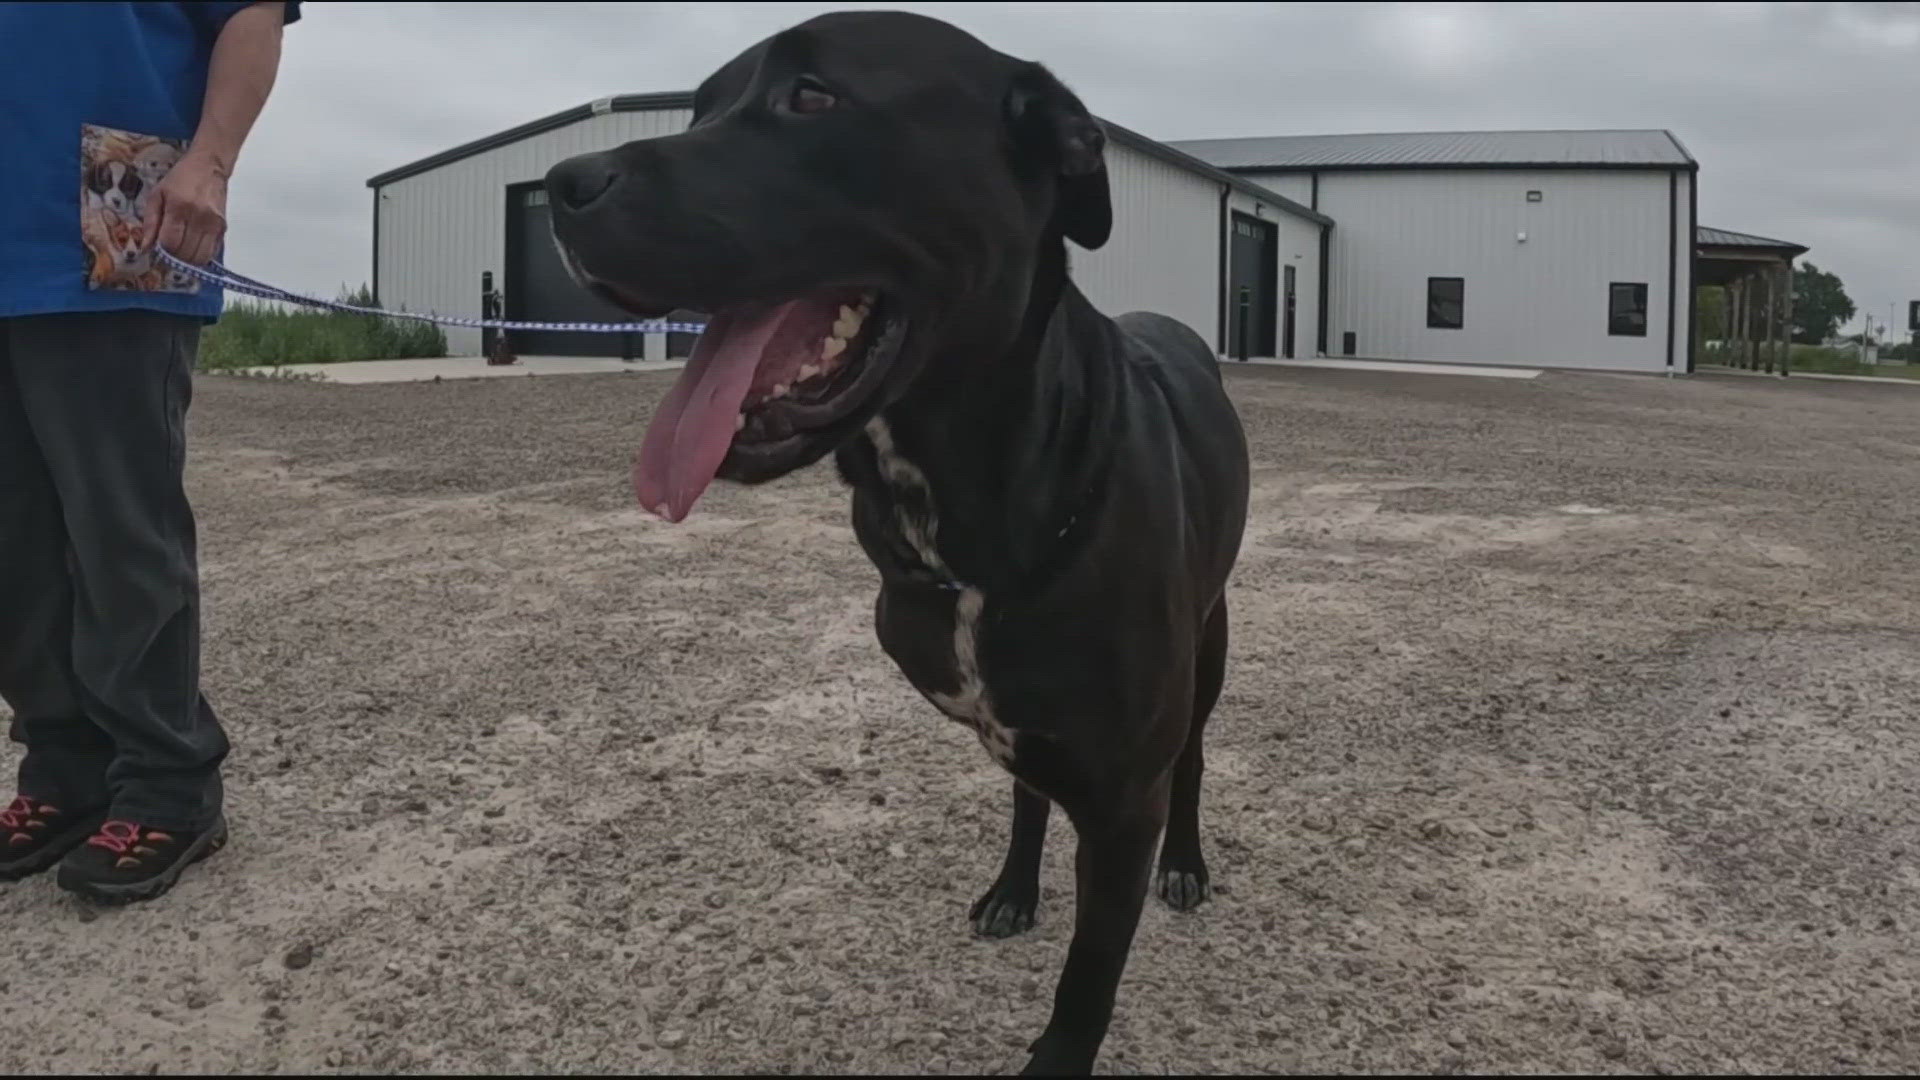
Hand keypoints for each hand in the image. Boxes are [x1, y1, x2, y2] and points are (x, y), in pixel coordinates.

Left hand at [142, 150, 229, 266]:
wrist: (209, 166)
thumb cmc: (181, 178)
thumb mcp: (158, 194)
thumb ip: (150, 222)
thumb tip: (145, 247)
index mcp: (179, 207)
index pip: (170, 243)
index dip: (161, 252)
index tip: (156, 250)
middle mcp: (200, 218)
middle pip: (186, 253)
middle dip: (173, 258)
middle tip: (167, 252)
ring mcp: (214, 225)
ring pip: (200, 257)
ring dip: (187, 261)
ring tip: (179, 252)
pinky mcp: (223, 229)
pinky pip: (211, 253)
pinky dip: (200, 255)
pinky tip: (192, 247)